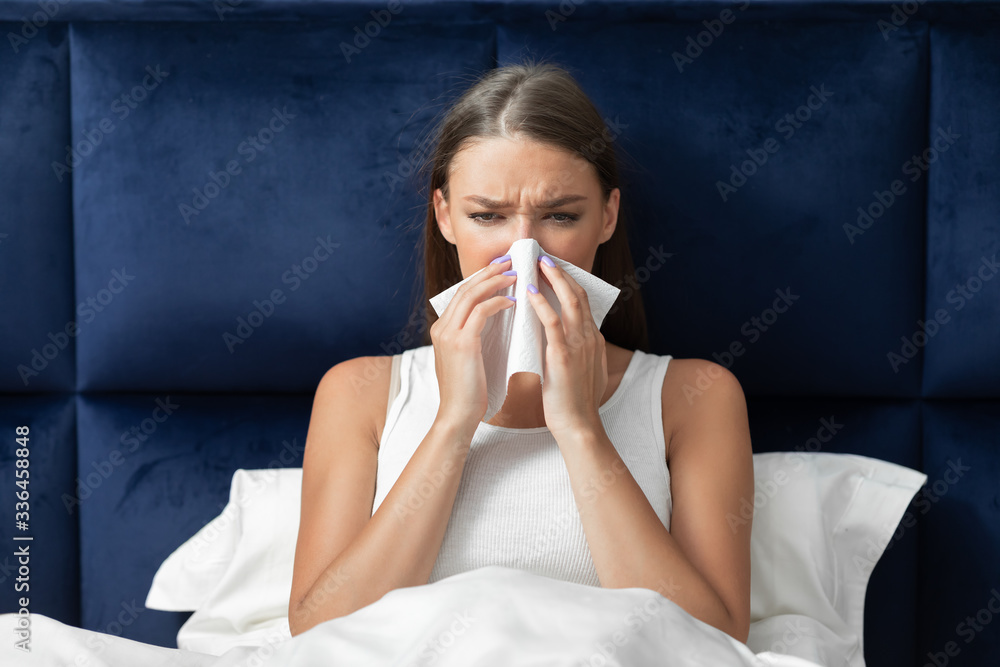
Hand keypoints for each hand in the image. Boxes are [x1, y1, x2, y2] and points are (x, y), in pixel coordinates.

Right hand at [428, 256, 516, 432]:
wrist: (458, 416)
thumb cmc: (470, 392)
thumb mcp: (469, 358)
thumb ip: (475, 337)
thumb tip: (496, 319)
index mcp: (442, 330)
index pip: (462, 294)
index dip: (481, 279)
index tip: (500, 268)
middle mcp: (442, 327)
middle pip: (465, 288)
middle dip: (488, 272)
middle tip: (509, 261)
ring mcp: (449, 334)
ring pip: (471, 295)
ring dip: (494, 282)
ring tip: (514, 274)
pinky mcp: (462, 343)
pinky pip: (481, 312)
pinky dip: (497, 302)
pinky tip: (513, 302)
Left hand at [524, 254, 608, 440]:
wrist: (579, 426)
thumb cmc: (573, 402)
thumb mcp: (577, 370)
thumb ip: (571, 350)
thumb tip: (555, 337)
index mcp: (592, 340)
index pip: (581, 302)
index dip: (567, 283)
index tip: (552, 270)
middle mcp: (589, 338)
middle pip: (577, 295)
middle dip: (561, 273)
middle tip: (543, 257)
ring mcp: (579, 345)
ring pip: (568, 302)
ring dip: (553, 279)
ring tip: (537, 264)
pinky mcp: (564, 356)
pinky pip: (552, 322)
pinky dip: (541, 303)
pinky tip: (530, 292)